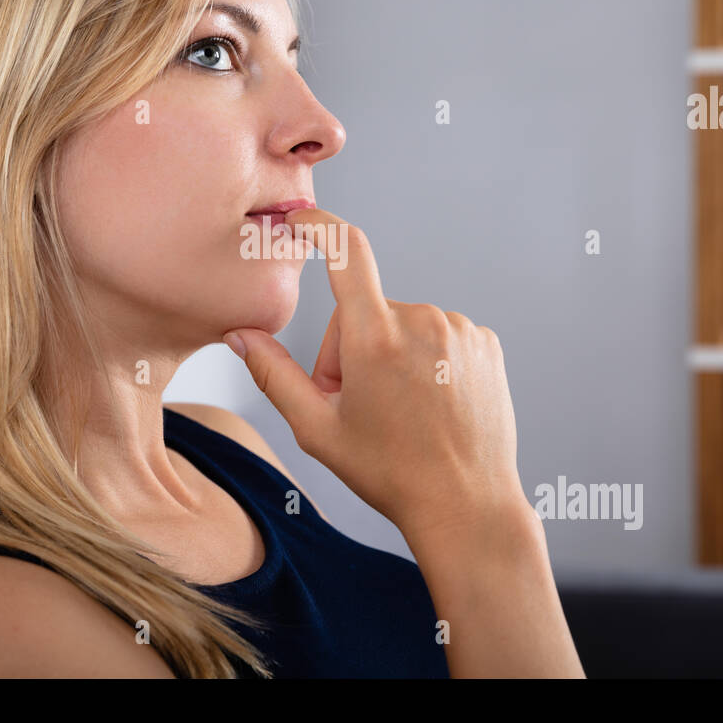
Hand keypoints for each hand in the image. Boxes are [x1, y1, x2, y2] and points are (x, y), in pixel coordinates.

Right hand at [222, 207, 530, 541]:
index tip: (301, 218)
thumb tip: (237, 334)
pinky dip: (426, 362)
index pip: (345, 250)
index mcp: (375, 337)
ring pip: (402, 326)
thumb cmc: (388, 472)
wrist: (466, 504)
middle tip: (360, 407)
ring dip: (391, 357)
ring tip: (400, 412)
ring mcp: (459, 330)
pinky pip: (438, 336)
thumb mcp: (317, 428)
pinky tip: (431, 404)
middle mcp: (421, 320)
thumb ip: (272, 374)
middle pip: (365, 312)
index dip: (319, 225)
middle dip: (351, 350)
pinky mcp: (484, 342)